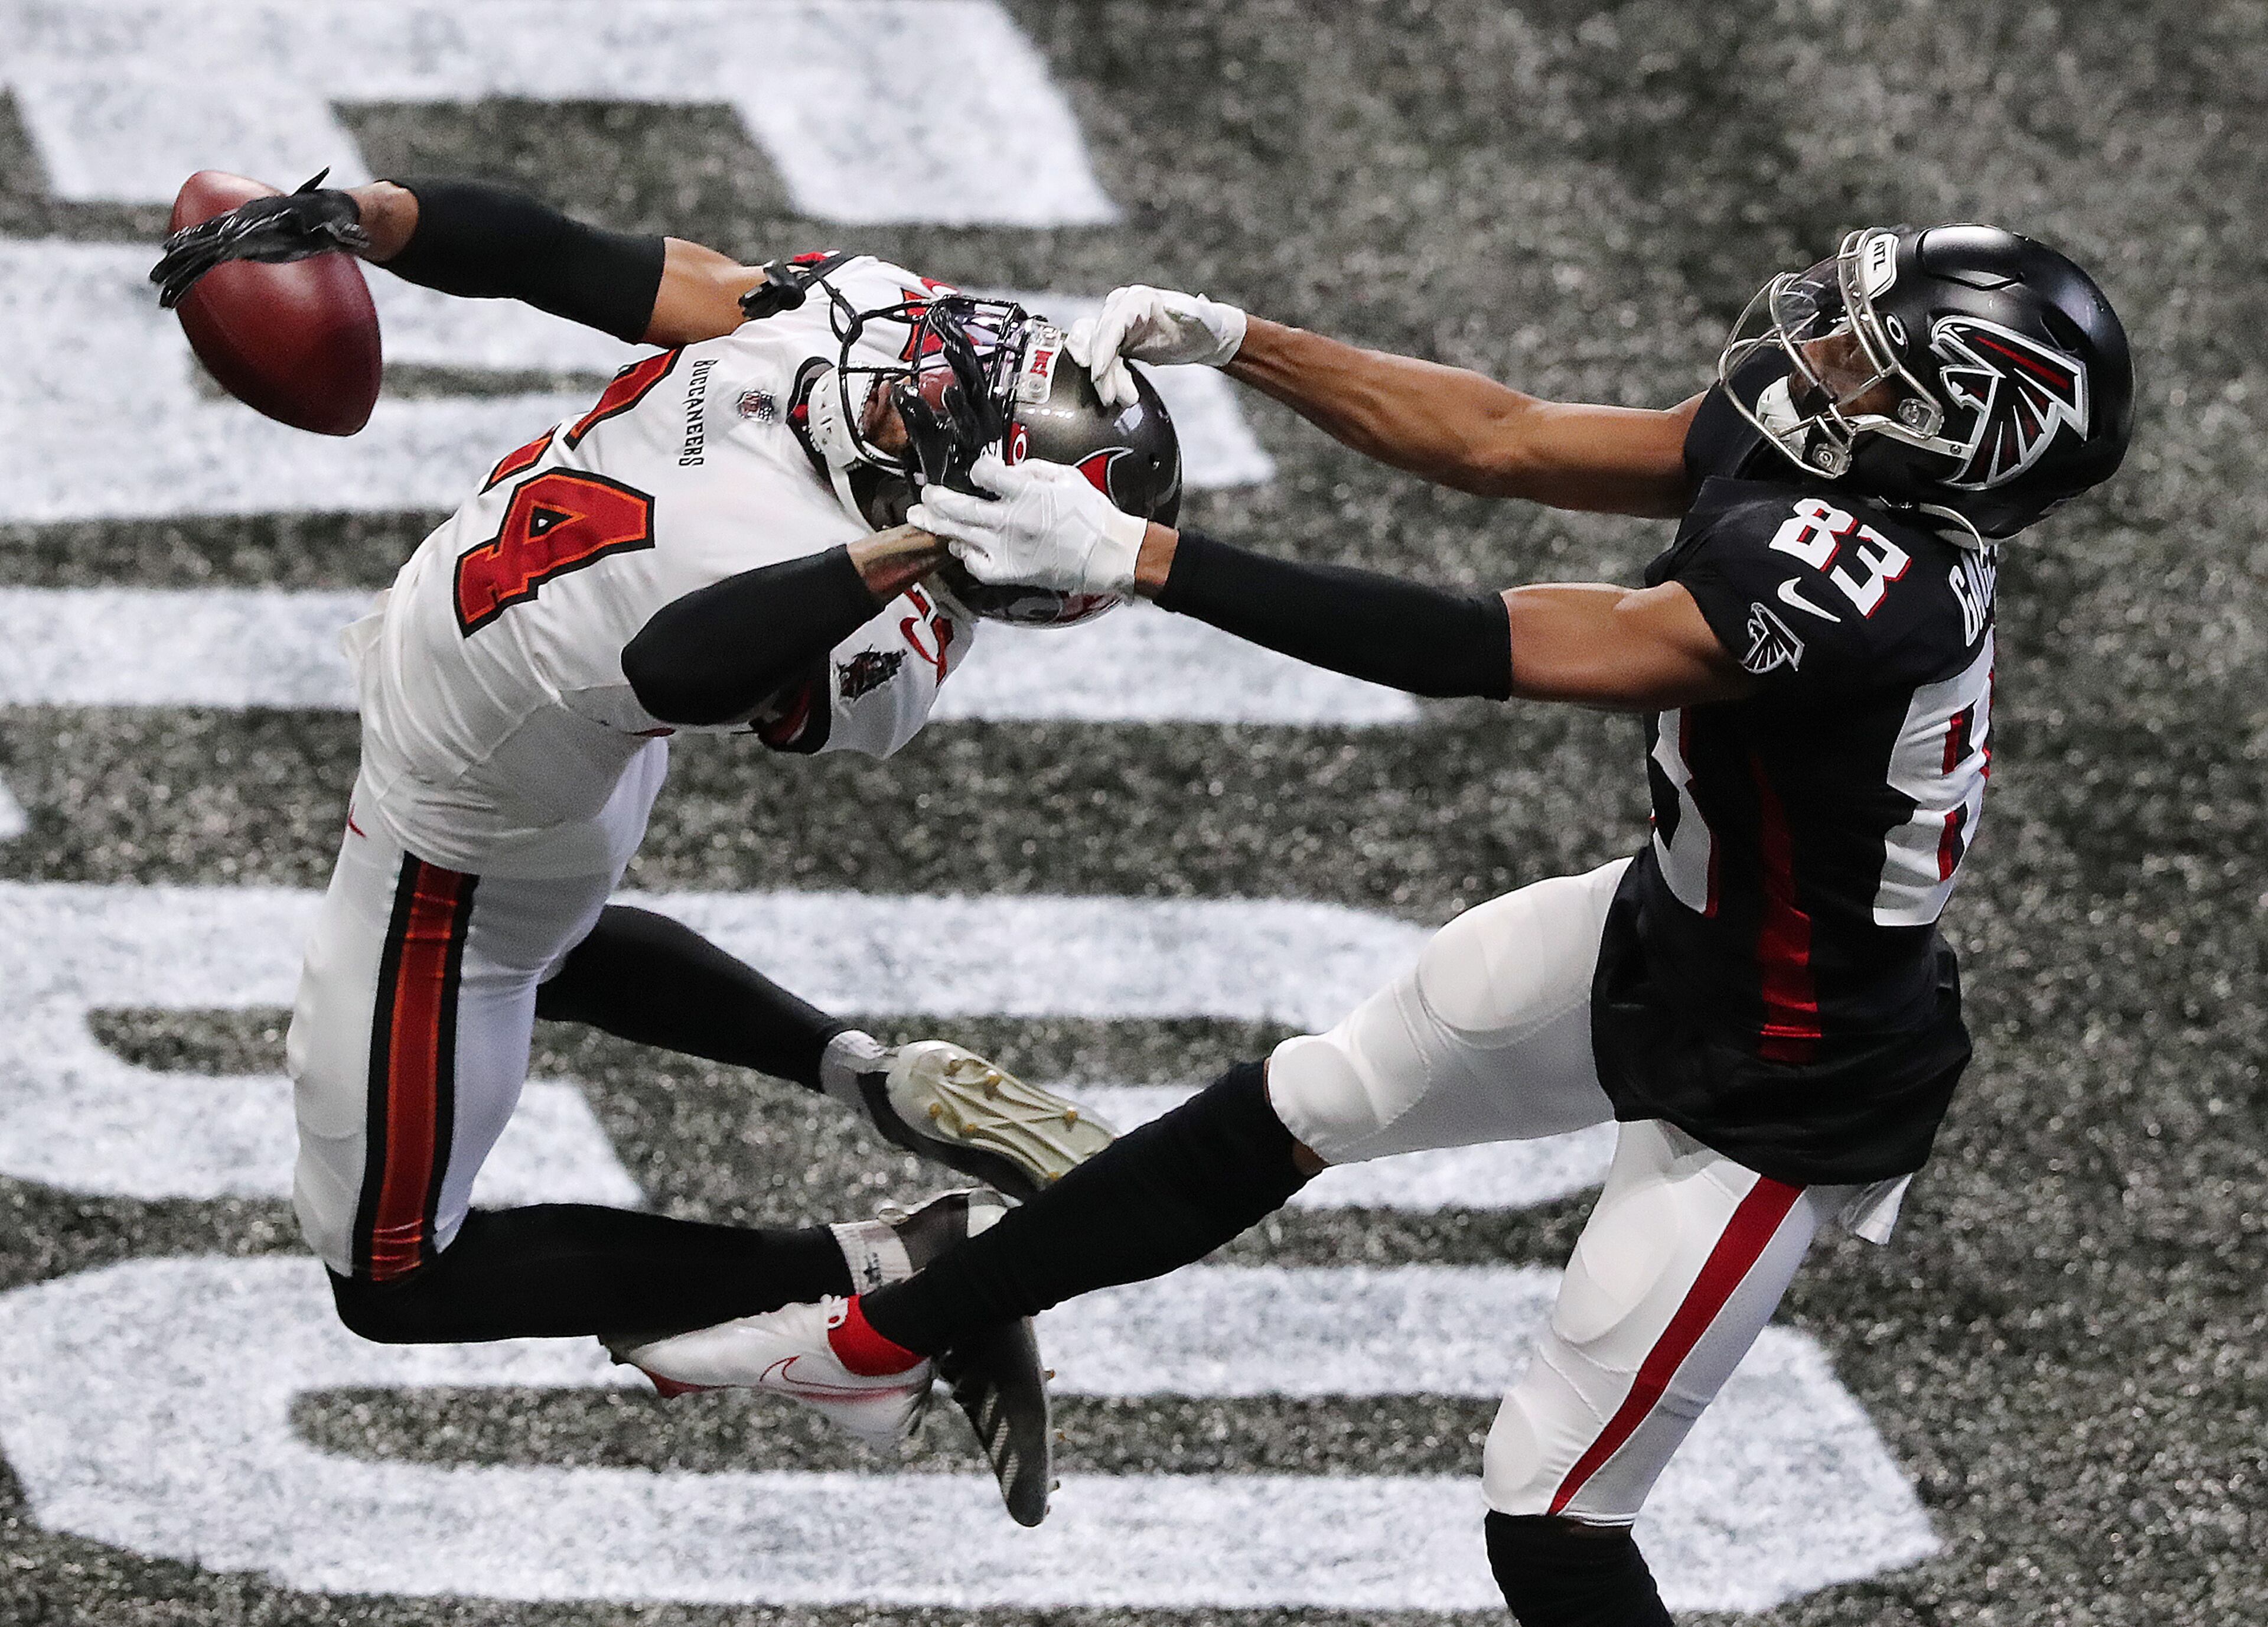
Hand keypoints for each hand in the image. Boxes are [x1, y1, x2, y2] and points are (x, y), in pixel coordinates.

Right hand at [149, 169, 370, 308]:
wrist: (325, 212)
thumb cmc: (332, 221)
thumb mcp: (338, 227)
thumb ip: (346, 234)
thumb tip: (363, 242)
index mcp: (260, 221)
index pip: (229, 231)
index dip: (207, 239)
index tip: (188, 249)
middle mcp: (241, 227)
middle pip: (203, 242)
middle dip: (180, 258)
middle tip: (157, 276)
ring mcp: (236, 236)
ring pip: (200, 254)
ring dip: (178, 270)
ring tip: (159, 290)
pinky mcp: (237, 247)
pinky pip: (210, 264)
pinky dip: (192, 275)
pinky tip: (177, 292)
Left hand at [909, 453, 1147, 595]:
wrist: (1108, 554)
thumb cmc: (1090, 514)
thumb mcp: (1065, 477)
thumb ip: (1031, 469)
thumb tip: (1004, 468)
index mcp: (1025, 492)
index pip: (983, 473)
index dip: (977, 470)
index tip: (979, 472)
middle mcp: (1010, 520)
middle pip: (959, 506)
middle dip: (937, 498)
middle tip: (926, 494)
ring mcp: (1007, 548)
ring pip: (960, 534)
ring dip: (936, 524)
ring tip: (920, 517)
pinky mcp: (1010, 572)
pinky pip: (977, 565)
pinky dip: (965, 555)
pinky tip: (959, 546)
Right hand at [1065, 284, 1247, 408]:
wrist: (1206, 338)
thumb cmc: (1206, 325)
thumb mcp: (1203, 317)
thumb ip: (1190, 311)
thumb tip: (1172, 307)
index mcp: (1138, 299)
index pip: (1111, 323)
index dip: (1101, 349)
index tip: (1099, 374)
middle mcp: (1121, 307)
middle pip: (1098, 340)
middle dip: (1102, 372)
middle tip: (1111, 398)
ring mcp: (1117, 325)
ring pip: (1096, 352)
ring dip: (1104, 379)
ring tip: (1126, 400)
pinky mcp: (1117, 342)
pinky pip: (1101, 359)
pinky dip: (1107, 378)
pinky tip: (1119, 394)